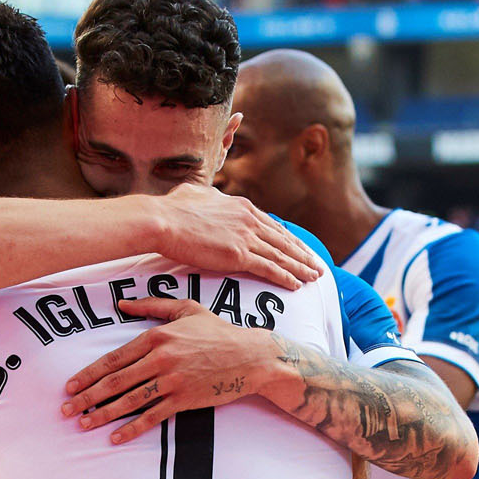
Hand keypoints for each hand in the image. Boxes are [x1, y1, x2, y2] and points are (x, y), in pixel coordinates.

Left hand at [62, 299, 277, 443]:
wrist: (250, 356)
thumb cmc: (218, 331)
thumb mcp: (186, 309)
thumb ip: (151, 306)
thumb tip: (121, 304)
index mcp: (156, 336)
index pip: (113, 359)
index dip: (88, 374)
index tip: (70, 386)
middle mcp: (160, 358)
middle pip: (115, 382)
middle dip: (87, 397)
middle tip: (66, 410)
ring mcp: (172, 381)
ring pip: (129, 400)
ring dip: (103, 414)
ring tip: (83, 424)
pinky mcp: (184, 399)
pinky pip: (153, 416)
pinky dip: (132, 428)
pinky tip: (115, 437)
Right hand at [155, 184, 325, 289]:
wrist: (163, 220)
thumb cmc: (173, 209)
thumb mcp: (198, 194)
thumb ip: (211, 196)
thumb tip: (212, 195)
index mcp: (242, 206)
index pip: (272, 225)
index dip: (288, 239)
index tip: (298, 247)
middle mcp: (249, 219)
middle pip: (283, 240)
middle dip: (301, 254)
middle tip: (315, 265)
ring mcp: (246, 237)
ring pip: (281, 255)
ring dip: (300, 268)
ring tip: (313, 277)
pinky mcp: (239, 255)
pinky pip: (269, 268)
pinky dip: (285, 277)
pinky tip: (296, 284)